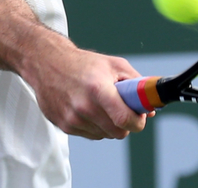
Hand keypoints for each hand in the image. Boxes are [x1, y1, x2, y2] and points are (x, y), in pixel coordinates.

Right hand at [24, 40, 149, 139]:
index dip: (138, 122)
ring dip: (108, 125)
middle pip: (118, 133)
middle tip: (123, 109)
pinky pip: (90, 135)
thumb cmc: (83, 63)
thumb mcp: (114, 65)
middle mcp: (83, 106)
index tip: (140, 117)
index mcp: (98, 89)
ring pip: (104, 135)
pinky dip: (94, 125)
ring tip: (100, 104)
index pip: (125, 120)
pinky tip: (87, 108)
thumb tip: (150, 108)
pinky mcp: (63, 126)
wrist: (46, 62)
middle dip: (125, 124)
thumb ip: (136, 85)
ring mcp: (72, 118)